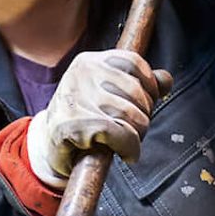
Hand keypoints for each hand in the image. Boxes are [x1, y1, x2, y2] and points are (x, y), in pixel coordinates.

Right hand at [27, 50, 173, 188]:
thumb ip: (139, 84)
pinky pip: (119, 134)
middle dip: (144, 116)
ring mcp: (75, 98)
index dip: (150, 84)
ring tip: (128, 142)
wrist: (48, 145)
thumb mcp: (109, 94)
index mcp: (89, 61)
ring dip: (137, 135)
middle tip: (135, 130)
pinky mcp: (72, 124)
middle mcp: (81, 74)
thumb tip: (166, 80)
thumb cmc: (83, 119)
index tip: (148, 102)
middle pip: (137, 92)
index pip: (133, 62)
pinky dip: (130, 148)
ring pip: (131, 115)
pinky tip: (127, 154)